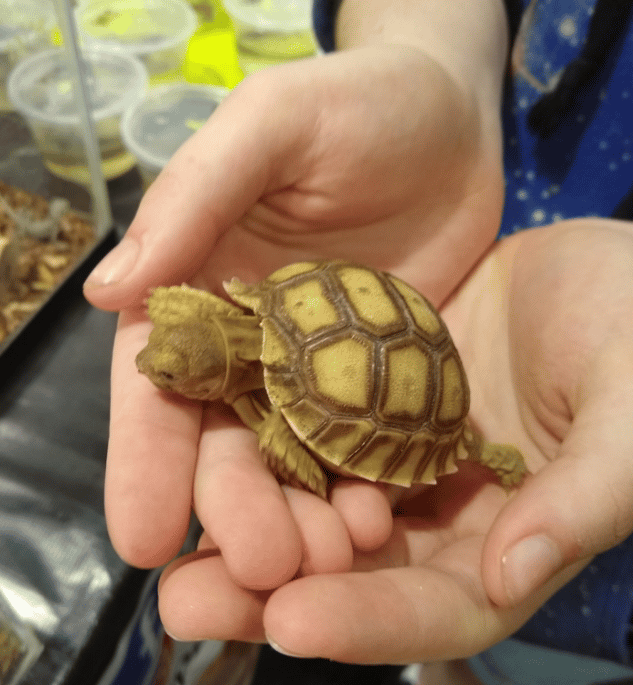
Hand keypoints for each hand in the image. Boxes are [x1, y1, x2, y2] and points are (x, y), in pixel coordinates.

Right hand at [85, 44, 505, 585]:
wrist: (455, 111)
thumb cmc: (354, 101)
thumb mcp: (272, 125)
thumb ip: (198, 197)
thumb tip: (109, 291)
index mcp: (203, 289)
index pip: (159, 386)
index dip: (145, 461)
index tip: (140, 538)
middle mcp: (257, 343)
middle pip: (231, 441)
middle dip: (235, 508)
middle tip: (259, 567)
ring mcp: (329, 368)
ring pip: (303, 458)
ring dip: (303, 516)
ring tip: (323, 564)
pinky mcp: (394, 377)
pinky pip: (379, 442)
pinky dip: (373, 487)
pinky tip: (382, 530)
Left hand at [150, 219, 632, 661]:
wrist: (629, 259)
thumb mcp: (631, 413)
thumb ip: (583, 499)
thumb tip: (508, 574)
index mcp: (525, 541)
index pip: (449, 606)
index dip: (374, 621)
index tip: (292, 620)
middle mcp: (463, 518)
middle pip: (368, 580)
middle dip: (280, 599)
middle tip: (191, 604)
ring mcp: (421, 461)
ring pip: (328, 516)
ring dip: (256, 537)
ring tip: (170, 557)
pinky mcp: (389, 404)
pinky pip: (319, 437)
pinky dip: (267, 455)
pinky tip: (206, 453)